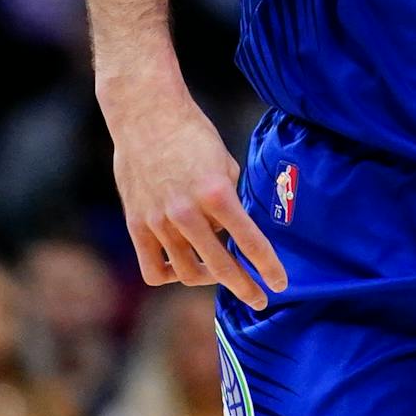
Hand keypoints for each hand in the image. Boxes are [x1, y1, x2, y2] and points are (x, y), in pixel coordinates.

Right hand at [103, 88, 287, 308]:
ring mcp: (158, 222)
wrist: (146, 116)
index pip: (249, 242)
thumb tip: (233, 230)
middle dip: (244, 287)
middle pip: (220, 267)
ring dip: (207, 278)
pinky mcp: (136, 225)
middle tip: (259, 299)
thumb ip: (230, 201)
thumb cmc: (192, 134)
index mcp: (216, 193)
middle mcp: (187, 213)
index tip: (279, 284)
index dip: (267, 267)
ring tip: (217, 272)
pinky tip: (182, 267)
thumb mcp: (225, 163)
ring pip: (187, 273)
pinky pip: (153, 269)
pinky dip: (171, 275)